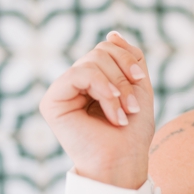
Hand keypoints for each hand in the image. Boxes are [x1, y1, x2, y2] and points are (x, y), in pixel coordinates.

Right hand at [38, 32, 154, 189]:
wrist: (124, 160)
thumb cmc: (133, 130)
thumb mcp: (138, 87)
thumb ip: (129, 59)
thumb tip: (112, 33)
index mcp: (95, 78)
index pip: (108, 47)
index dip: (128, 58)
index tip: (141, 79)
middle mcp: (76, 82)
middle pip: (100, 51)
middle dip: (124, 75)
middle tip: (133, 105)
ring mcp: (63, 90)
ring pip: (91, 60)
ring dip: (117, 86)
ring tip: (125, 112)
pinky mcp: (52, 101)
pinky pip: (79, 74)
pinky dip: (103, 90)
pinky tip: (113, 112)